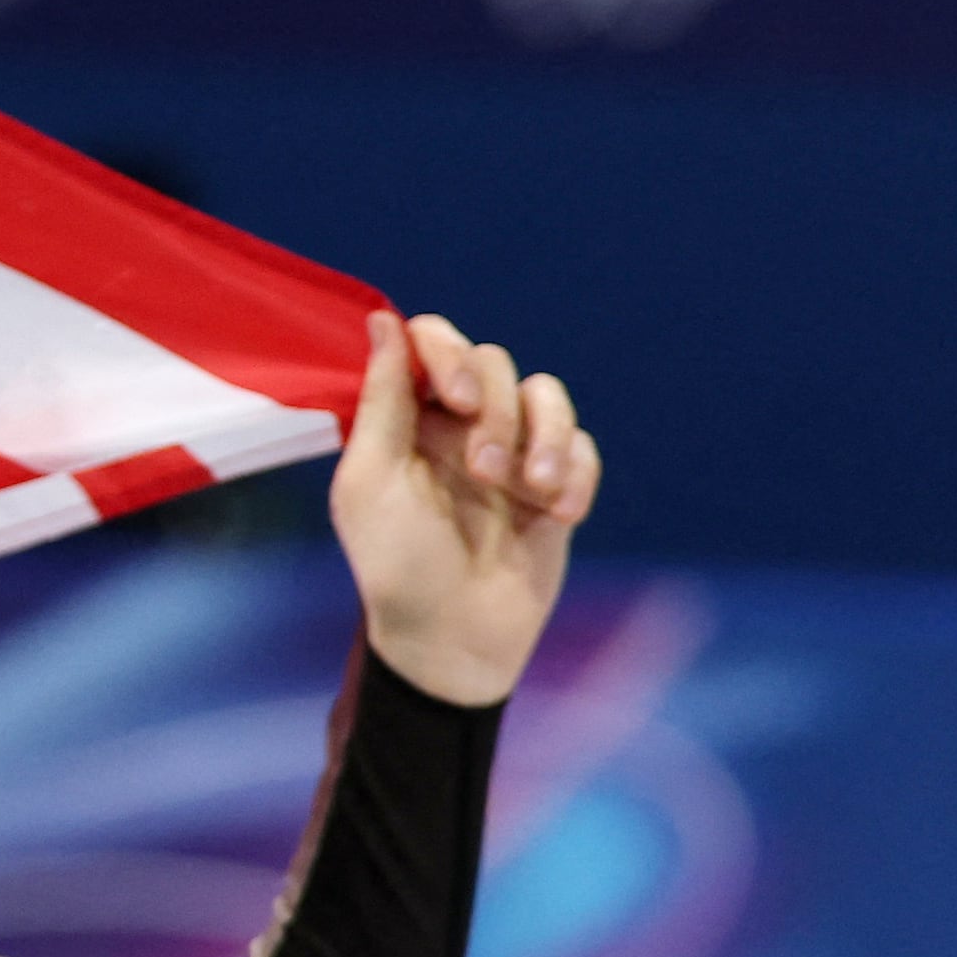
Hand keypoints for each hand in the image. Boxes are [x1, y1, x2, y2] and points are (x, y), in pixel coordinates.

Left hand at [325, 308, 596, 709]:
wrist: (452, 639)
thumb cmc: (397, 564)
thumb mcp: (372, 481)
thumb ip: (381, 400)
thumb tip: (380, 317)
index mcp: (407, 418)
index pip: (433, 341)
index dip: (449, 351)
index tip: (453, 396)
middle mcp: (459, 426)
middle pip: (494, 362)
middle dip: (494, 411)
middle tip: (482, 469)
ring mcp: (512, 453)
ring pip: (547, 395)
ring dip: (544, 437)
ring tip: (529, 490)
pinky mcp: (556, 486)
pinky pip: (584, 447)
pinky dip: (575, 473)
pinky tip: (559, 515)